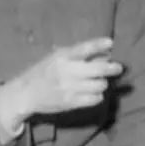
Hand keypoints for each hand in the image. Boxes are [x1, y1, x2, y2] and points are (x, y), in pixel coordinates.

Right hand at [0, 38, 123, 124]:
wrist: (26, 94)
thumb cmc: (43, 71)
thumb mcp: (56, 57)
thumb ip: (78, 55)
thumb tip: (104, 53)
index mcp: (62, 57)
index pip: (84, 49)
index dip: (98, 44)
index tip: (110, 43)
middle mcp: (68, 72)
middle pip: (98, 69)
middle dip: (112, 68)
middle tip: (119, 68)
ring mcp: (70, 88)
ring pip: (99, 85)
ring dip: (103, 82)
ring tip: (99, 81)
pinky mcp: (71, 102)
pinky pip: (94, 99)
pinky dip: (98, 95)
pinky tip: (94, 92)